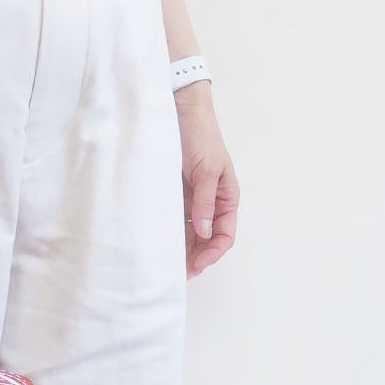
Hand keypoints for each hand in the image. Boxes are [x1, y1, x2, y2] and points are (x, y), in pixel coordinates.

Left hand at [175, 88, 237, 277]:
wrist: (178, 110)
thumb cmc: (200, 135)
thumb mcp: (206, 169)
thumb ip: (204, 201)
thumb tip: (204, 232)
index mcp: (226, 197)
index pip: (224, 235)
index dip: (212, 253)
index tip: (196, 265)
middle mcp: (209, 202)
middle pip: (206, 240)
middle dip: (195, 257)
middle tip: (176, 274)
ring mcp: (190, 200)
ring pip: (188, 234)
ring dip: (180, 249)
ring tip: (165, 265)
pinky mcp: (173, 195)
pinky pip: (172, 221)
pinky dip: (167, 234)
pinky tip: (157, 244)